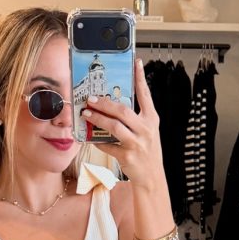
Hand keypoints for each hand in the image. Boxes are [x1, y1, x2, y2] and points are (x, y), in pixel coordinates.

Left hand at [80, 58, 165, 185]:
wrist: (152, 178)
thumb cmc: (147, 152)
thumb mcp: (147, 132)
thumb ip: (135, 118)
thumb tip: (114, 105)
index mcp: (151, 120)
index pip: (146, 95)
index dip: (140, 78)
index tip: (136, 62)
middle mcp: (146, 130)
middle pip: (122, 111)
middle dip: (104, 103)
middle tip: (90, 98)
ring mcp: (137, 143)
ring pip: (114, 127)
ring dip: (97, 119)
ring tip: (86, 113)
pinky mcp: (127, 156)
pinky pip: (108, 146)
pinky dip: (98, 141)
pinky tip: (91, 138)